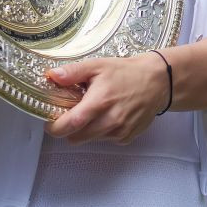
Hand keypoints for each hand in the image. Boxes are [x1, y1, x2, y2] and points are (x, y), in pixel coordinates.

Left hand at [44, 52, 169, 144]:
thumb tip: (51, 76)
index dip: (55, 127)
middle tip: (70, 114)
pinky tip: (107, 116)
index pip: (71, 124)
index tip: (49, 122)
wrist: (157, 81)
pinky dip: (100, 132)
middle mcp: (110, 121)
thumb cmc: (125, 72)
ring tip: (91, 112)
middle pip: (77, 137)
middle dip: (68, 129)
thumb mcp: (97, 65)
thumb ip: (73, 72)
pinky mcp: (127, 137)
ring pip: (90, 140)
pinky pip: (106, 140)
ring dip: (85, 131)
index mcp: (99, 102)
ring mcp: (120, 131)